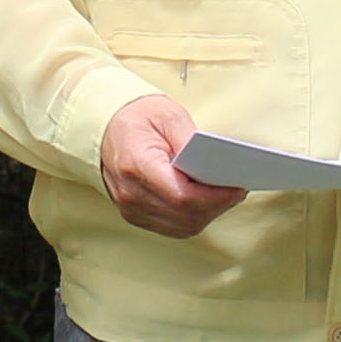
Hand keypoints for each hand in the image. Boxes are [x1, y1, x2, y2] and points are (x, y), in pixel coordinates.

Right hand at [101, 93, 246, 239]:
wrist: (103, 127)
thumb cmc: (137, 118)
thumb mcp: (167, 115)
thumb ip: (191, 140)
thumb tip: (216, 166)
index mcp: (137, 166)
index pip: (183, 197)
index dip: (215, 198)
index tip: (237, 188)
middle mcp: (131, 194)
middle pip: (185, 216)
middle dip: (217, 206)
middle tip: (237, 190)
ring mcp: (131, 209)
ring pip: (182, 226)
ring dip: (208, 214)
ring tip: (225, 195)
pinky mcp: (135, 215)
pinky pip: (172, 226)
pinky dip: (193, 217)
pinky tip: (207, 202)